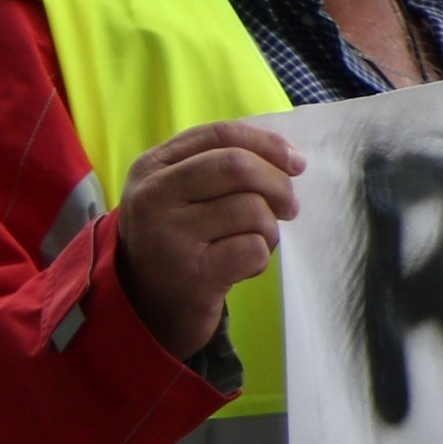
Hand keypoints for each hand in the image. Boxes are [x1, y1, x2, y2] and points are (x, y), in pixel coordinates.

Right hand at [112, 120, 303, 359]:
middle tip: (288, 207)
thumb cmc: (177, 242)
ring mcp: (169, 235)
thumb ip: (220, 166)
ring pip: (252, 209)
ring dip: (268, 229)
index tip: (295, 162)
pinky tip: (240, 268)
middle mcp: (153, 196)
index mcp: (150, 167)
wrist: (147, 309)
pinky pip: (253, 249)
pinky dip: (260, 258)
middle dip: (278, 184)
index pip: (219, 134)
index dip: (266, 144)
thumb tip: (290, 158)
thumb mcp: (180, 195)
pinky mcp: (192, 273)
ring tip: (252, 243)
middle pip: (238, 166)